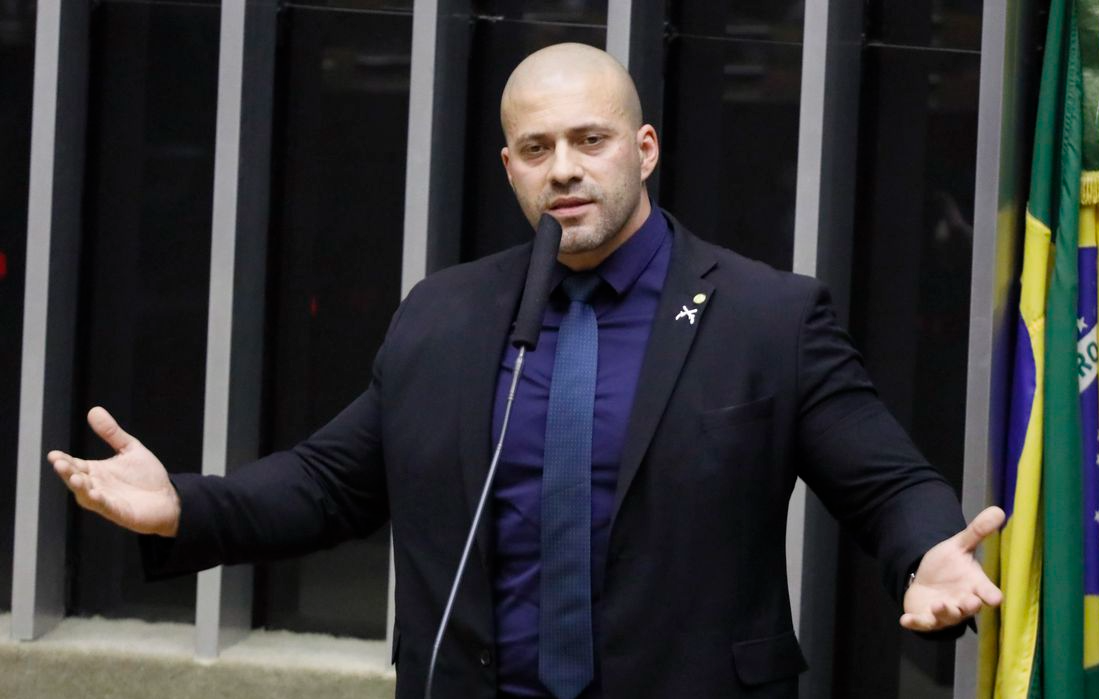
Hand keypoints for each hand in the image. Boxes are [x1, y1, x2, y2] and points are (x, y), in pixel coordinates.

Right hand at [48, 407, 180, 536]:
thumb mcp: (129, 449)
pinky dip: (99, 501)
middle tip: (59, 463)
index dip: (63, 460)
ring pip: (86, 495)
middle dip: (67, 472)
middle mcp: (97, 486)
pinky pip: (105, 507)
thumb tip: (94, 410)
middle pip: (76, 479)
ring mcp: (106, 500)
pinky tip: (95, 494)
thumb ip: (111, 433)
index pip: (74, 465)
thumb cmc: (147, 476)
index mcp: (96, 471)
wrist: (169, 497)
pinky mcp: (119, 512)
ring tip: (74, 477)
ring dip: (79, 487)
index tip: (53, 454)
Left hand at [900, 505, 1004, 631]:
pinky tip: (905, 620)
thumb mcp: (959, 546)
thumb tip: (998, 509)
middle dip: (968, 606)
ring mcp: (945, 612)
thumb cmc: (948, 566)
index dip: (991, 595)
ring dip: (944, 612)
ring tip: (939, 604)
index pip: (988, 592)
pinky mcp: (927, 619)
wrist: (927, 580)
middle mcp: (963, 602)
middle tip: (969, 602)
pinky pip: (922, 623)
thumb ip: (977, 532)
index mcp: (974, 586)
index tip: (996, 598)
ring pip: (948, 617)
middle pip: (969, 608)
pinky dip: (915, 623)